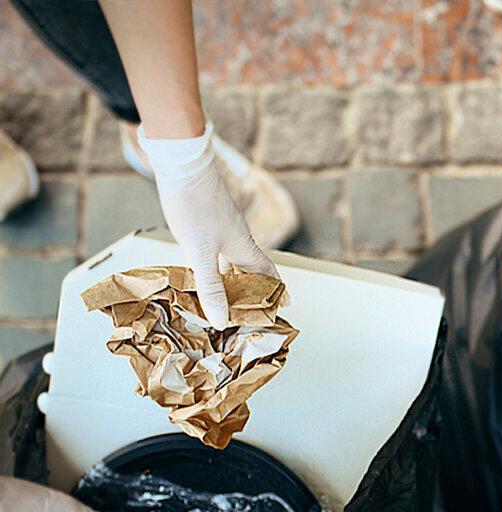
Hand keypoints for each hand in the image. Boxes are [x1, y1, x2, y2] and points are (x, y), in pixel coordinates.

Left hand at [138, 122, 277, 329]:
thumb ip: (210, 287)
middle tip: (248, 309)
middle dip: (253, 290)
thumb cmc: (196, 207)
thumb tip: (221, 320)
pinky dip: (215, 265)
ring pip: (232, 260)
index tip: (284, 304)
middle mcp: (238, 239)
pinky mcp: (207, 222)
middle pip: (251, 269)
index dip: (277, 290)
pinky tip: (203, 269)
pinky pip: (217, 250)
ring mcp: (222, 229)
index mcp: (244, 248)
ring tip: (225, 297)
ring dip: (232, 279)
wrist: (182, 166)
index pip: (268, 273)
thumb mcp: (200, 253)